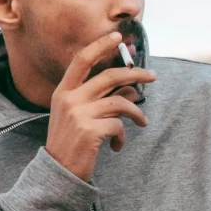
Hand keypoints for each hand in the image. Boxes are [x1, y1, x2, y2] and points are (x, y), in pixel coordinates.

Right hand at [45, 32, 155, 181]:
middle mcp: (70, 99)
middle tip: (153, 76)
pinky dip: (122, 136)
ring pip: (121, 102)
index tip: (117, 36)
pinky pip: (119, 125)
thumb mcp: (80, 117)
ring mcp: (79, 114)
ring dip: (136, 112)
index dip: (100, 46)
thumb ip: (101, 100)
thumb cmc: (70, 143)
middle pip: (109, 76)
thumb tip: (131, 89)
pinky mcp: (90, 131)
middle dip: (135, 74)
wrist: (57, 173)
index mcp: (63, 92)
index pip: (82, 60)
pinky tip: (116, 145)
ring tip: (142, 122)